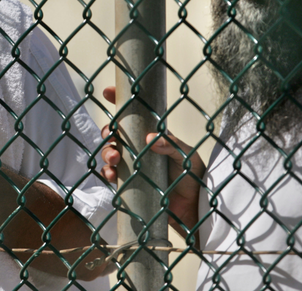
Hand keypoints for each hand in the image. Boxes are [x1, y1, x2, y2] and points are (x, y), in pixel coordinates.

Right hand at [99, 86, 203, 234]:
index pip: (135, 114)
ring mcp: (132, 166)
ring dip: (107, 152)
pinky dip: (107, 173)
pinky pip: (111, 175)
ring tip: (114, 158)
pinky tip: (111, 175)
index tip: (109, 91)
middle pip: (116, 134)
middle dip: (108, 131)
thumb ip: (170, 145)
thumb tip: (148, 139)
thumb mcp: (187, 156)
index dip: (120, 101)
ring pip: (110, 152)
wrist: (194, 209)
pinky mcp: (128, 184)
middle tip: (111, 134)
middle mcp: (140, 149)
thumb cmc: (194, 177)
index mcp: (153, 136)